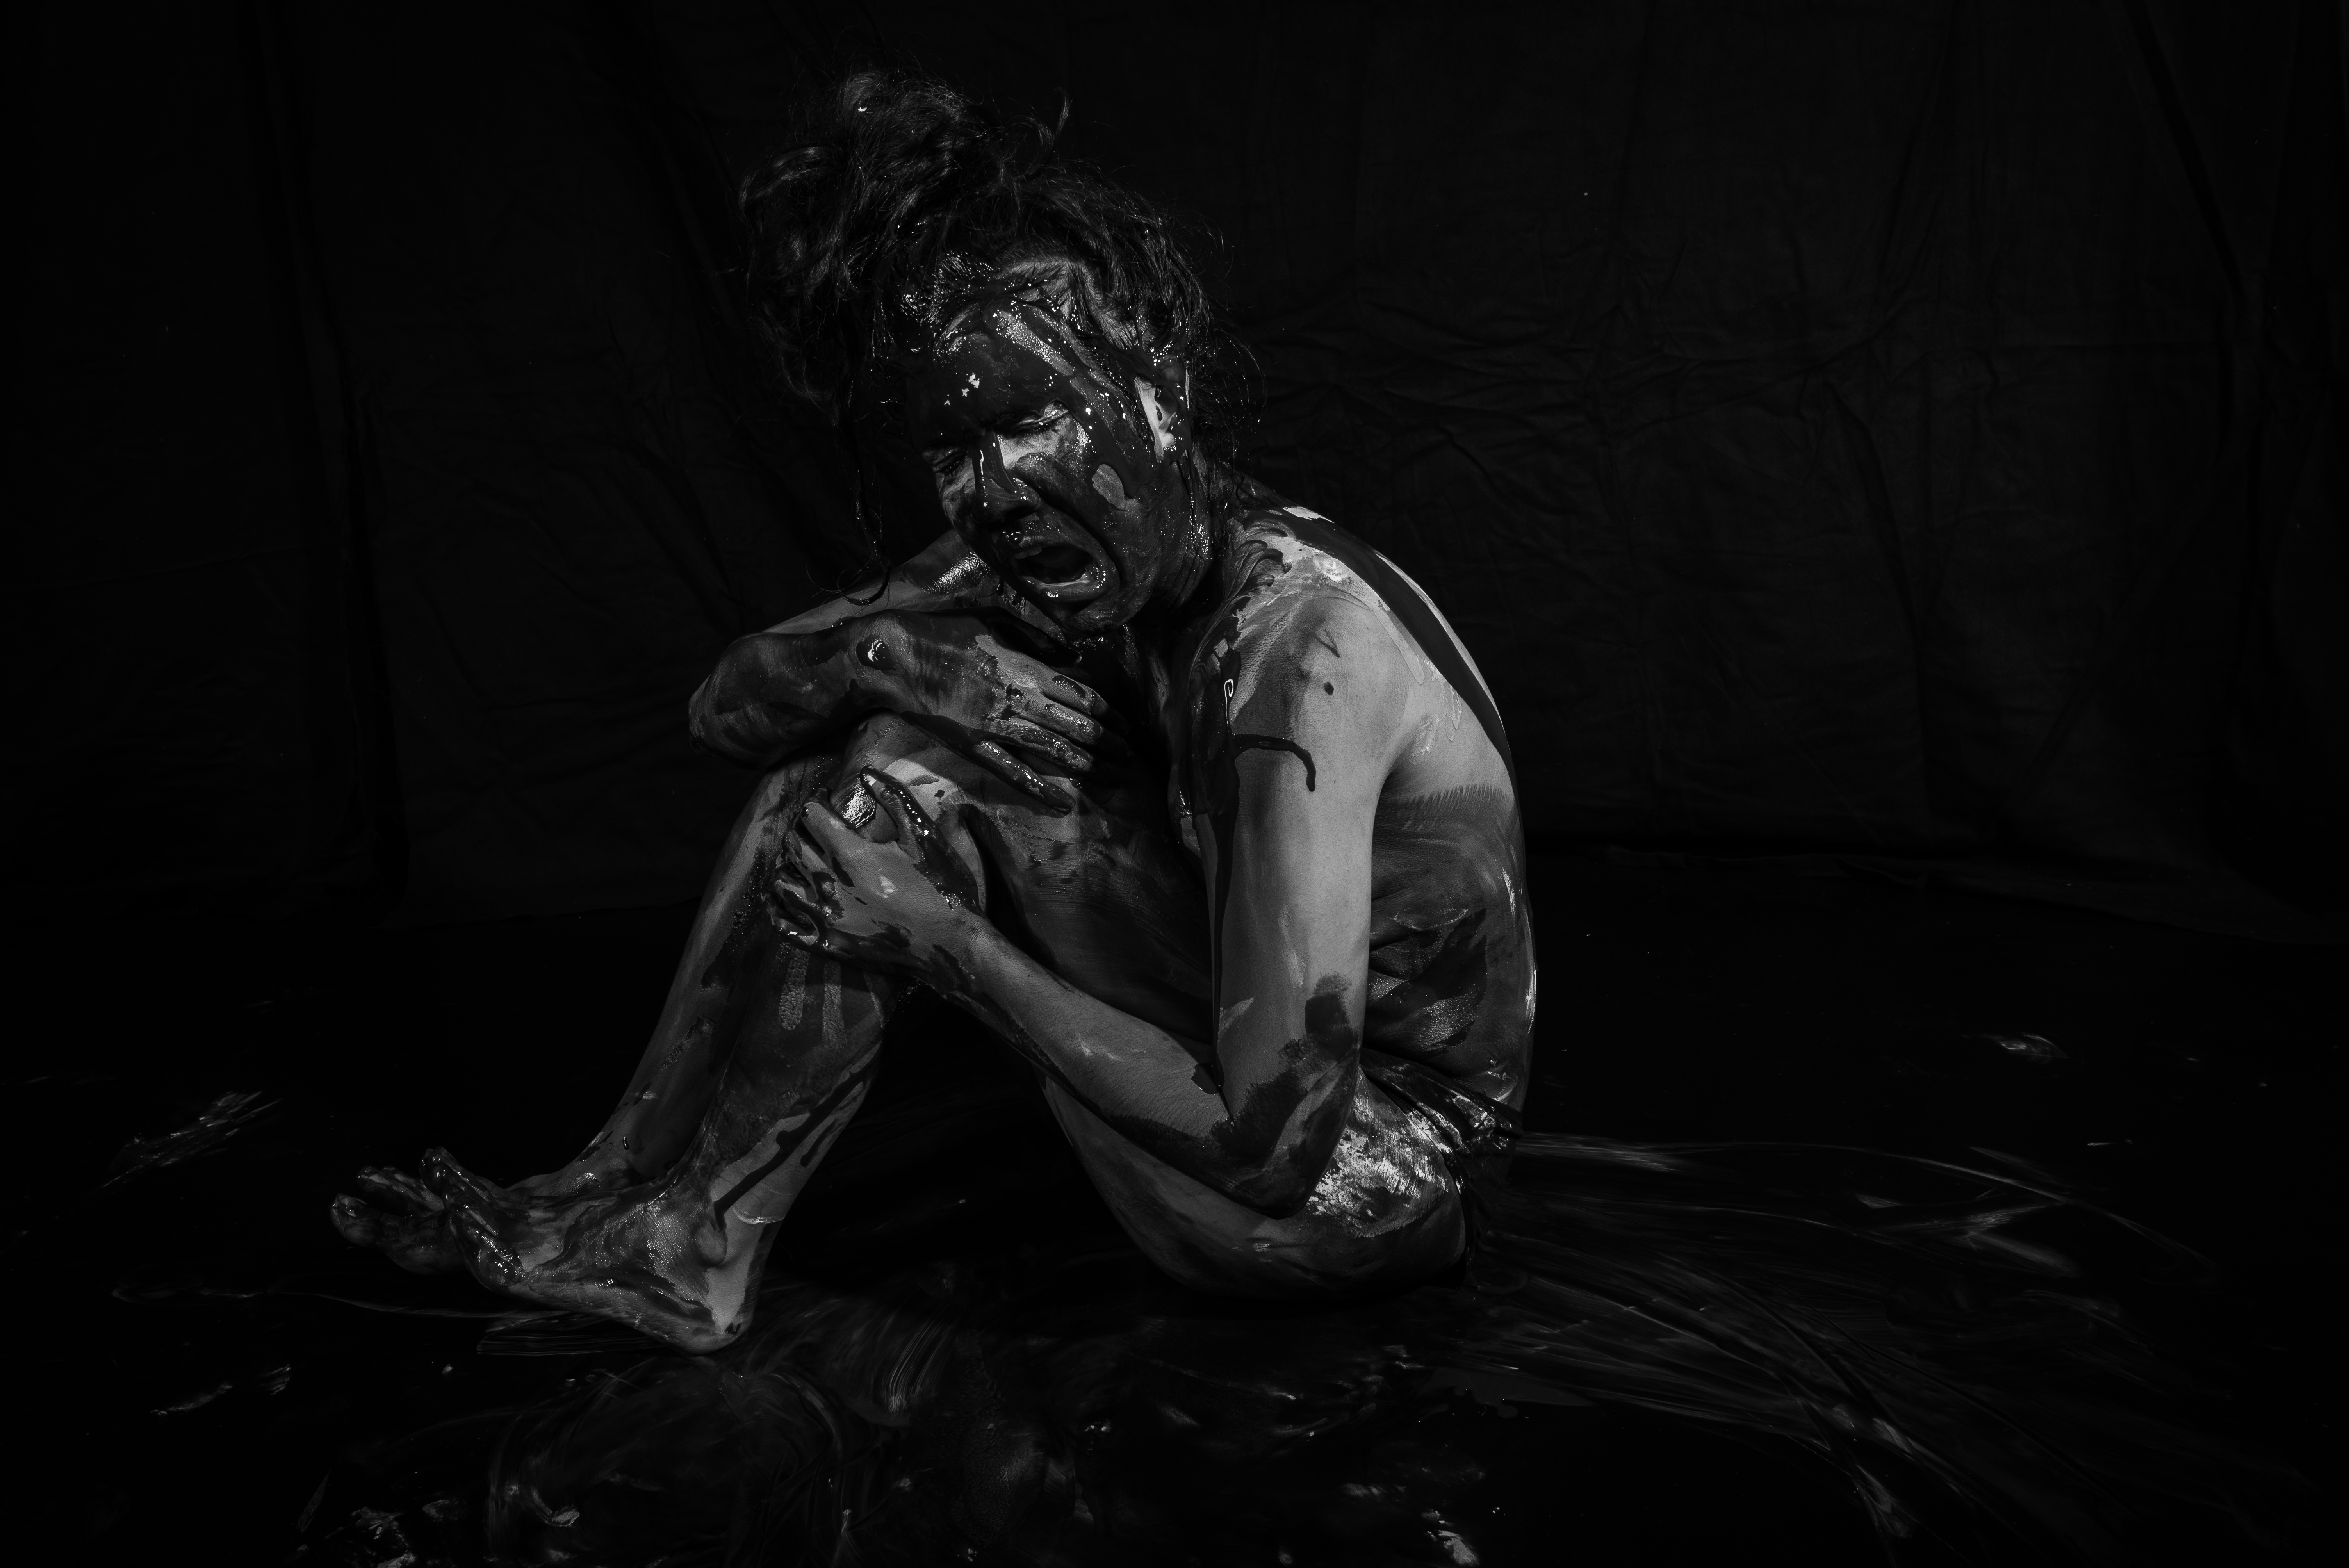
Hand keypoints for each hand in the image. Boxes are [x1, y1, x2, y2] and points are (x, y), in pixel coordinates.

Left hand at [769, 769, 983, 980]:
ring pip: (782, 882)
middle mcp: (830, 885)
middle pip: (793, 845)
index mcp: (852, 855)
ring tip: (801, 856)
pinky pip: (784, 923)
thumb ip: (894, 799)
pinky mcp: (826, 944)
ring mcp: (825, 918)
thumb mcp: (924, 837)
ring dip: (787, 864)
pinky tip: (779, 896)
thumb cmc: (941, 889)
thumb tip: (867, 771)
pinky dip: (776, 906)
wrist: (950, 945)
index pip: (812, 816)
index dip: (816, 800)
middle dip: (801, 828)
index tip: (824, 797)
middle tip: (815, 824)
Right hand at [851, 613, 1111, 811]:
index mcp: (1026, 667)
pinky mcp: (973, 746)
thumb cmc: (942, 632)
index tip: (1126, 724)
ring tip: (1113, 777)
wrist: (896, 656)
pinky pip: (1013, 773)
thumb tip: (1071, 653)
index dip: (1109, 712)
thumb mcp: (995, 621)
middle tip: (1129, 756)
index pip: (1082, 694)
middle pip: (1077, 725)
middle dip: (1108, 742)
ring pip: (1054, 750)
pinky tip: (1064, 803)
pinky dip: (1040, 789)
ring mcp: (996, 726)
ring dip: (1089, 765)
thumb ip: (1036, 638)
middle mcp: (1019, 699)